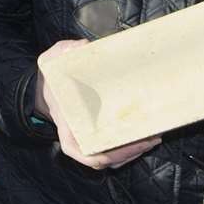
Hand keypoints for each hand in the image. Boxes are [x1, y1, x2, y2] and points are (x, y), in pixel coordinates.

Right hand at [34, 38, 160, 169]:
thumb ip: (64, 51)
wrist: (51, 88)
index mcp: (66, 126)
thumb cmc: (53, 79)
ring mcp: (90, 139)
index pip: (78, 151)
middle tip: (149, 139)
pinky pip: (116, 149)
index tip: (118, 149)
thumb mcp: (51, 61)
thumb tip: (83, 46)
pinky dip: (131, 147)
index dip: (100, 155)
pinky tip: (148, 136)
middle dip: (128, 152)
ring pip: (113, 157)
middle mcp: (78, 138)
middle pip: (104, 158)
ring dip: (134, 151)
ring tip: (153, 138)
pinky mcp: (100, 135)